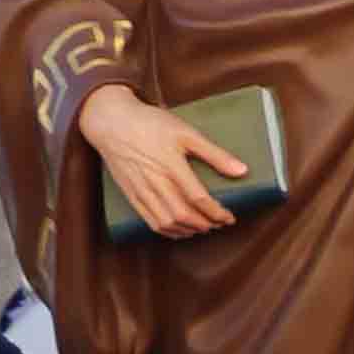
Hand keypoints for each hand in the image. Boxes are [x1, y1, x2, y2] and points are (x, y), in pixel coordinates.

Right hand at [75, 83, 249, 239]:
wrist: (112, 122)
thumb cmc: (151, 124)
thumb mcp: (186, 132)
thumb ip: (215, 154)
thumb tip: (242, 171)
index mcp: (171, 165)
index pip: (198, 198)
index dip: (217, 212)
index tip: (230, 217)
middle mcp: (155, 181)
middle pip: (183, 215)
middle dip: (205, 224)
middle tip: (219, 223)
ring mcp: (141, 189)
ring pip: (166, 222)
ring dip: (188, 230)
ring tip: (203, 228)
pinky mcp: (130, 194)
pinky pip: (149, 221)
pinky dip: (168, 231)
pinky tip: (180, 230)